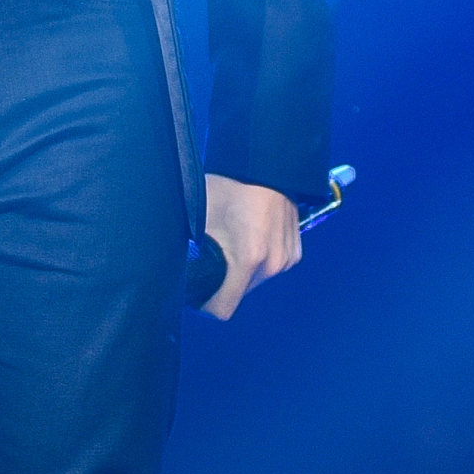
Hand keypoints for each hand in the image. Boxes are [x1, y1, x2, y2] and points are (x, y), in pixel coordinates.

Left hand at [201, 173, 301, 319]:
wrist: (265, 165)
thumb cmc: (231, 185)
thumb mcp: (202, 217)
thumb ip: (193, 250)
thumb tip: (178, 269)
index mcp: (248, 259)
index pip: (223, 309)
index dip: (205, 304)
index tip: (196, 292)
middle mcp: (272, 265)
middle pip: (239, 294)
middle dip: (223, 284)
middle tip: (210, 260)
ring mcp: (287, 260)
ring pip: (255, 282)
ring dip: (240, 272)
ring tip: (230, 245)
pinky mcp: (295, 253)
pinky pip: (270, 268)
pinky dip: (257, 262)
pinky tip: (248, 239)